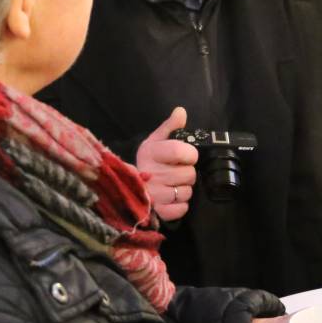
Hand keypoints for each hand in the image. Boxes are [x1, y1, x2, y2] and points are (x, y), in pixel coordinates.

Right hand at [136, 107, 197, 221]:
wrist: (130, 182)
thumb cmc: (150, 160)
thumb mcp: (157, 139)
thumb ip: (171, 126)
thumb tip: (181, 111)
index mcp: (151, 153)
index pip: (181, 152)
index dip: (190, 154)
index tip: (187, 156)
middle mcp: (151, 174)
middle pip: (189, 174)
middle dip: (188, 172)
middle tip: (178, 171)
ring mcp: (153, 194)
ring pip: (186, 193)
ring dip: (185, 190)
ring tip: (175, 185)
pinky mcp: (156, 211)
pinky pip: (180, 210)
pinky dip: (181, 206)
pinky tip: (174, 199)